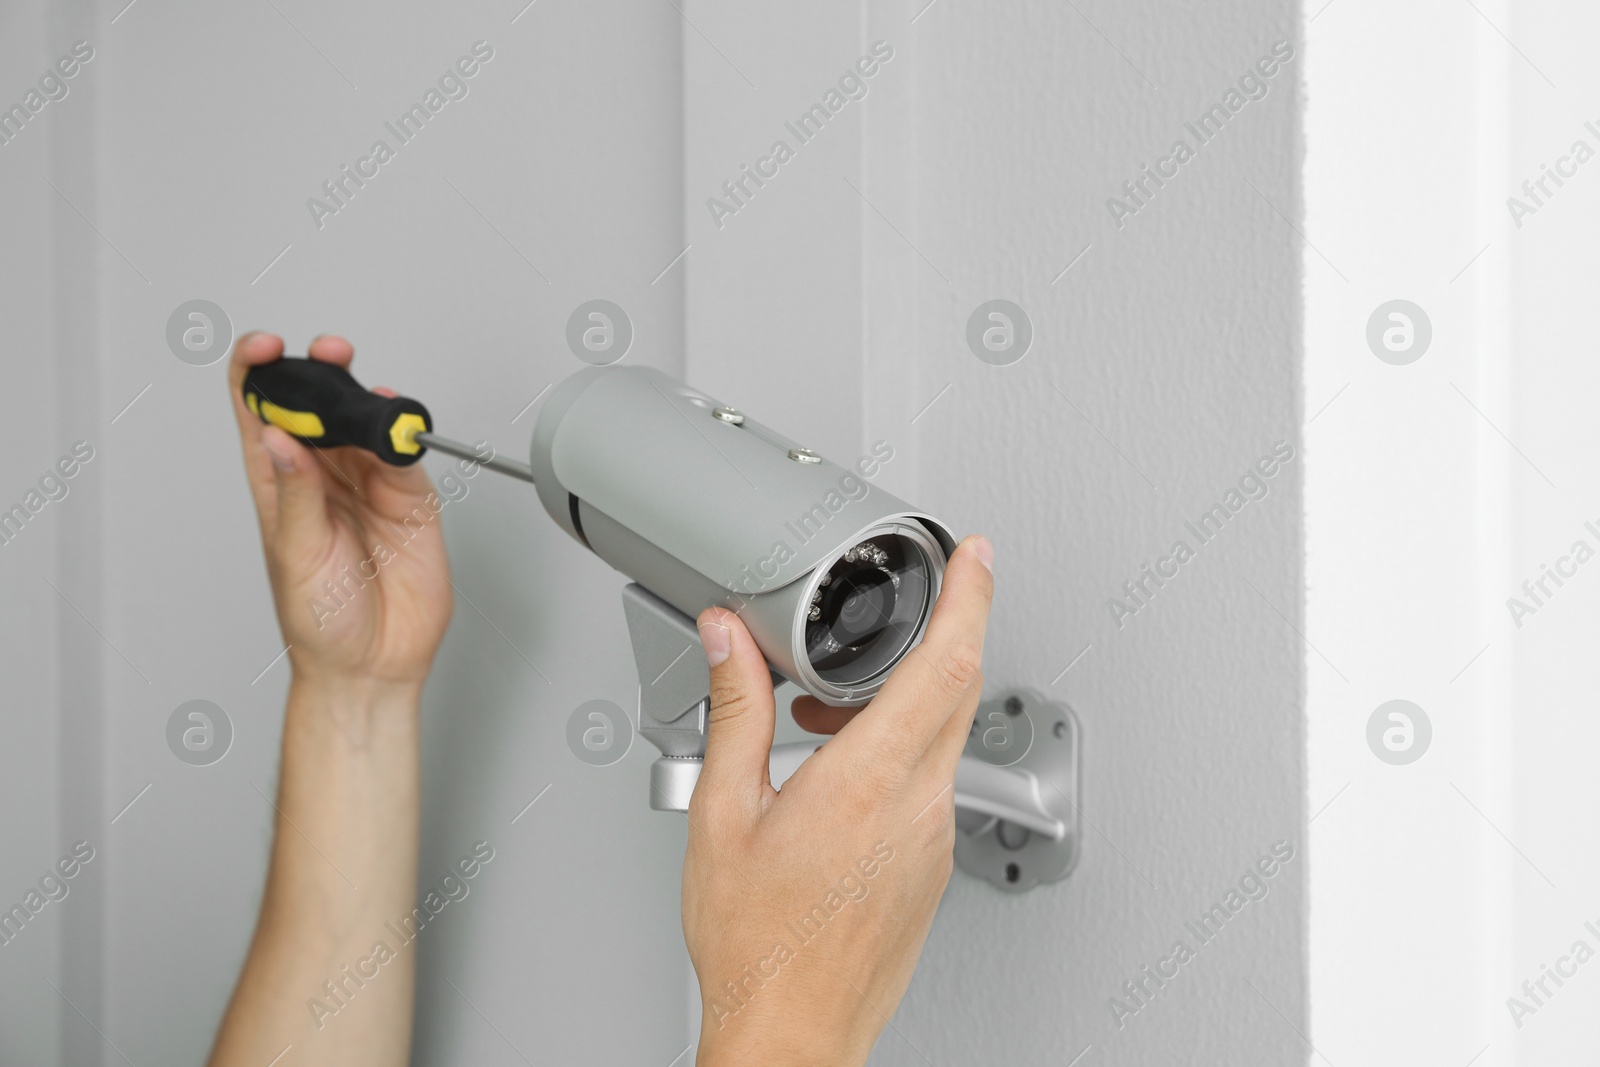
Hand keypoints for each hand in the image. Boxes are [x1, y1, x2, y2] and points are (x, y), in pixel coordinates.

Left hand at [228, 332, 452, 689]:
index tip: (267, 348)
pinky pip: (406, 451)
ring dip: (363, 398)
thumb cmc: (320, 620)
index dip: (257, 369)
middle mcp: (323, 476)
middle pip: (316, 403)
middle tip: (328, 354)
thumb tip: (280, 436)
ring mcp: (368, 483)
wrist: (373, 663)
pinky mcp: (410, 498)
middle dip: (319, 369)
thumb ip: (295, 492)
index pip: (258, 409)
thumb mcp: (295, 554)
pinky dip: (403, 431)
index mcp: (279, 483)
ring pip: (362, 419)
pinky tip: (396, 425)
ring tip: (364, 395)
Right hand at [683, 535, 994, 1065]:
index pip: (945, 665)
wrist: (791, 1031)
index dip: (969, 597)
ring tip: (827, 712)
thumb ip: (734, 711)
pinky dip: (899, 749)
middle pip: (957, 689)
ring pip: (943, 736)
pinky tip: (841, 769)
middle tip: (924, 592)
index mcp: (868, 783)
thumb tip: (727, 641)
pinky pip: (931, 782)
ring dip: (903, 699)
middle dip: (945, 629)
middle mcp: (918, 807)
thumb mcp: (721, 814)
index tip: (976, 556)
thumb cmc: (756, 945)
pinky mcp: (933, 866)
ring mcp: (934, 840)